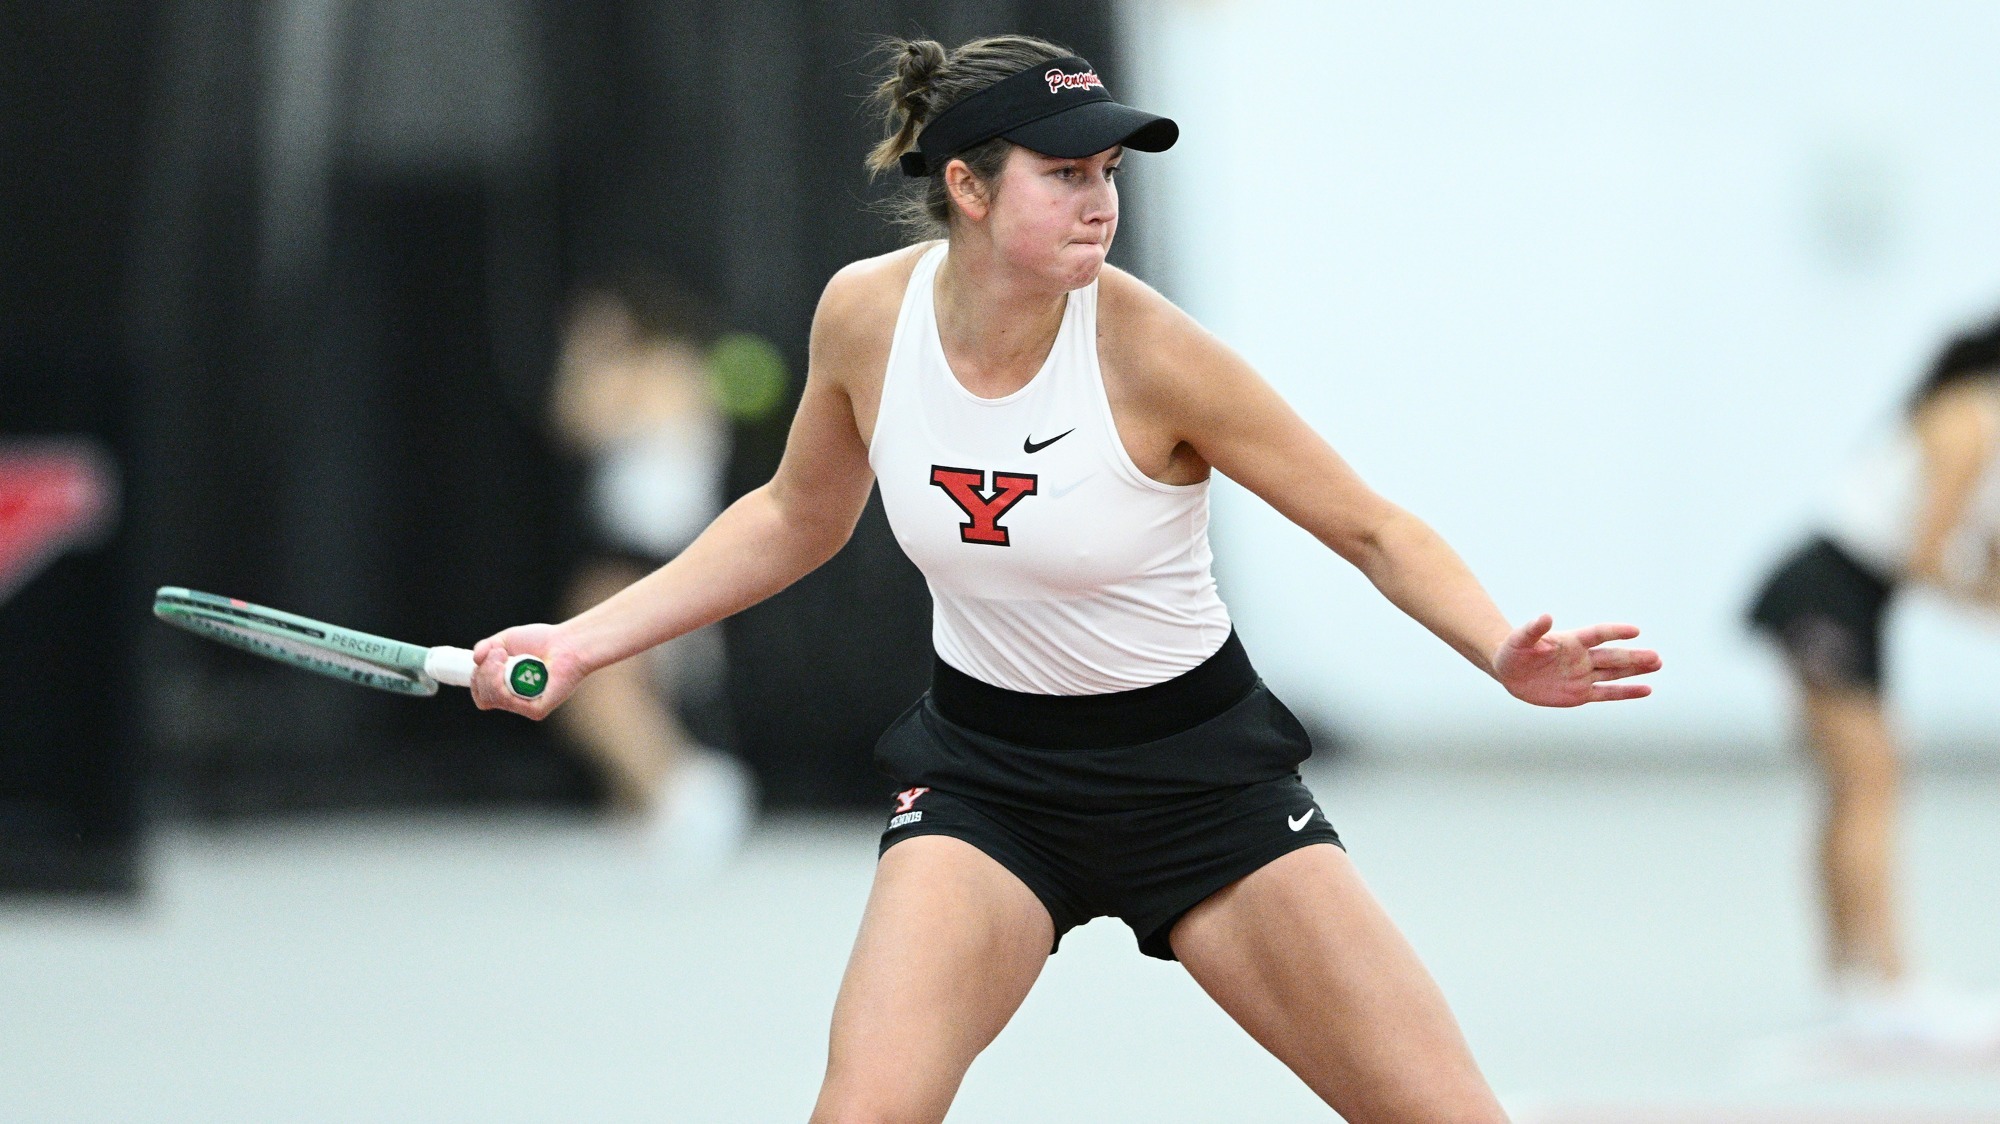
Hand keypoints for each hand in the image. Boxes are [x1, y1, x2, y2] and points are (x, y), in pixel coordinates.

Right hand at [468, 622, 587, 718]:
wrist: (566, 643)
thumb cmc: (540, 641)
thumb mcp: (504, 641)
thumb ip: (485, 648)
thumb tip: (475, 660)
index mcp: (506, 688)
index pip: (481, 695)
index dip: (476, 680)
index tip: (483, 660)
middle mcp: (515, 700)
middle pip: (483, 697)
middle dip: (483, 673)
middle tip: (498, 654)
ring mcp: (525, 706)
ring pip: (492, 699)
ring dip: (490, 674)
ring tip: (503, 656)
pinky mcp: (536, 710)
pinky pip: (509, 702)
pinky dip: (502, 682)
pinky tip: (509, 667)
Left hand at [1493, 614, 1660, 707]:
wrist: (1510, 671)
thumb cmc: (1514, 650)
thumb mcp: (1520, 639)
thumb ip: (1534, 629)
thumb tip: (1546, 616)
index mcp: (1571, 641)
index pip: (1597, 634)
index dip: (1614, 632)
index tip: (1635, 631)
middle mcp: (1582, 657)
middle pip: (1612, 656)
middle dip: (1633, 657)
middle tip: (1656, 657)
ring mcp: (1583, 676)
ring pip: (1615, 673)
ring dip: (1636, 670)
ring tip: (1657, 664)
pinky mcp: (1580, 694)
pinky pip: (1607, 693)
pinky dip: (1626, 692)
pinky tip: (1646, 689)